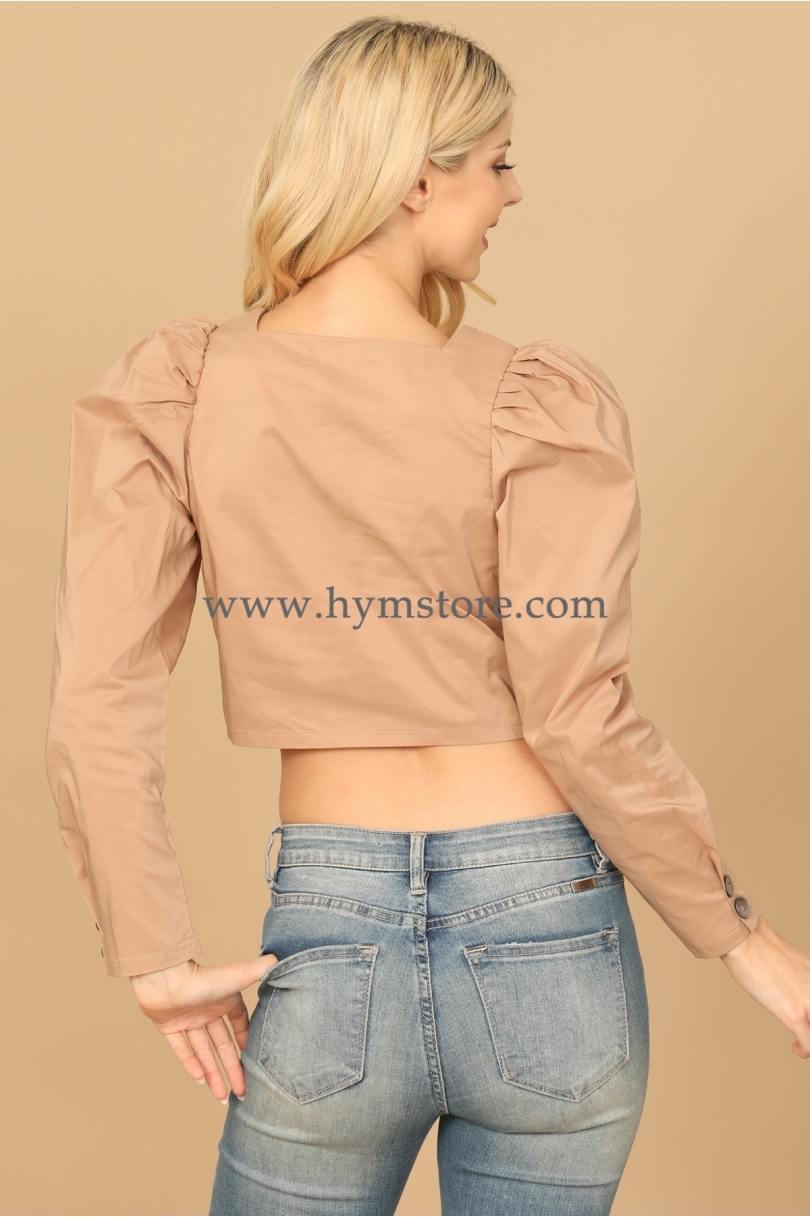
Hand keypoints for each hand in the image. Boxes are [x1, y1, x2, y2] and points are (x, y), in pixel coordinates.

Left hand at [130, 954, 277, 1101]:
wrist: (165, 980)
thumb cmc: (203, 977)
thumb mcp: (238, 976)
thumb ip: (261, 969)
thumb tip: (280, 961)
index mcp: (224, 1001)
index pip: (239, 1026)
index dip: (246, 1043)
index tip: (254, 1063)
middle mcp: (207, 1011)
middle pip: (222, 1046)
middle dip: (232, 1069)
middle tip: (241, 1093)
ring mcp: (187, 1020)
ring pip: (203, 1052)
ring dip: (213, 1074)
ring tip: (222, 1097)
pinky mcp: (168, 1027)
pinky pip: (181, 1049)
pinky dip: (190, 1064)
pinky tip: (200, 1081)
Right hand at [720, 917, 809, 1057]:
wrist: (745, 941)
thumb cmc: (758, 944)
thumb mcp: (790, 958)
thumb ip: (799, 975)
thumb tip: (791, 985)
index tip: (805, 1015)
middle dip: (809, 1023)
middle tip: (803, 1027)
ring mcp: (809, 1002)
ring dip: (809, 1038)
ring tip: (804, 1040)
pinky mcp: (795, 1014)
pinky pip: (809, 1044)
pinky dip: (804, 1050)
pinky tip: (796, 1048)